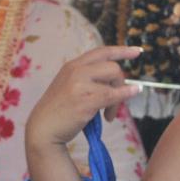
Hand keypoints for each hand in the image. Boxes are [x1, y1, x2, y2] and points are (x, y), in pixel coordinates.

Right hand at [25, 46, 141, 148]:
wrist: (42, 129)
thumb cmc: (59, 111)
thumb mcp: (69, 86)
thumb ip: (88, 78)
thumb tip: (120, 83)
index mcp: (72, 66)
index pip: (102, 52)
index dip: (122, 51)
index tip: (137, 52)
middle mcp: (76, 71)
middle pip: (113, 68)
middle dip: (120, 84)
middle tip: (115, 102)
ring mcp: (79, 85)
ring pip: (115, 81)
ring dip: (118, 99)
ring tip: (109, 115)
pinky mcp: (85, 101)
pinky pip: (113, 95)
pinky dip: (125, 95)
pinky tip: (131, 96)